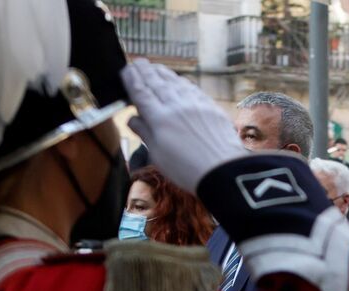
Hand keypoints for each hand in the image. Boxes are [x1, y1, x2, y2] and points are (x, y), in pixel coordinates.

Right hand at [121, 59, 245, 192]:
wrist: (222, 170)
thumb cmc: (187, 169)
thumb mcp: (158, 155)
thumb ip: (145, 133)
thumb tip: (132, 118)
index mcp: (159, 118)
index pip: (141, 93)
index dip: (132, 80)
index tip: (126, 69)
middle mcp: (176, 106)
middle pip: (157, 83)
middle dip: (145, 71)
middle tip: (138, 62)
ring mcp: (194, 104)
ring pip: (175, 82)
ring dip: (163, 73)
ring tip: (154, 67)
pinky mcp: (210, 106)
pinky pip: (192, 88)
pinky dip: (181, 82)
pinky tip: (178, 80)